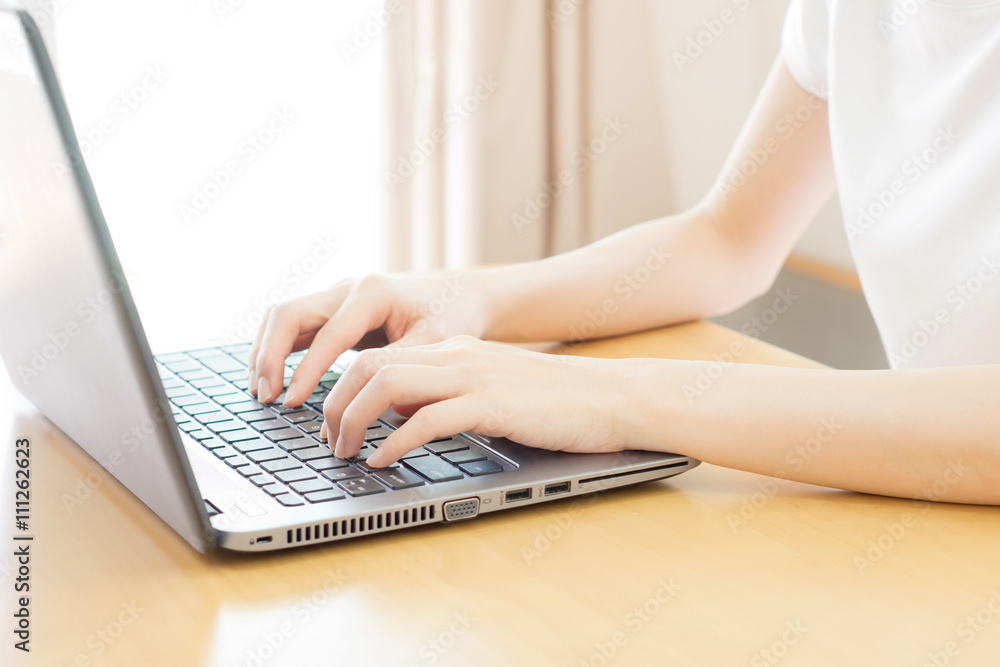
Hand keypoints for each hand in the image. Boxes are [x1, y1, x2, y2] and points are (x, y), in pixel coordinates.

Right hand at [247, 273, 485, 404]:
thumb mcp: (437, 341)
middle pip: (288, 313)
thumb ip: (402, 365)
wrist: (460, 293)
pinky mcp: (335, 310)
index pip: (327, 335)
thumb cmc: (452, 315)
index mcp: (372, 294)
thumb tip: (372, 401)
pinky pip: (295, 325)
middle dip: (269, 355)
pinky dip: (277, 349)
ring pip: (283, 316)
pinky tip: (272, 378)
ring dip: (265, 352)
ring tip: (261, 392)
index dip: (306, 370)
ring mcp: (338, 296)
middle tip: (266, 396)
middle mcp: (348, 288)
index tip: (291, 402)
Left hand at [321, 335, 632, 466]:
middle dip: (333, 404)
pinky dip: (394, 442)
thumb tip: (401, 415)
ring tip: (345, 452)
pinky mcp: (491, 405)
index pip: (378, 356)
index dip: (342, 389)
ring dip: (352, 420)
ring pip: (386, 385)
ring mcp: (473, 377)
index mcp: (454, 350)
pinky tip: (382, 461)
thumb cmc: (555, 403)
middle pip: (369, 365)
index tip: (331, 421)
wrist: (613, 396)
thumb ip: (448, 395)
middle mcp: (456, 356)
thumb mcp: (492, 389)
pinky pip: (426, 419)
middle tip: (326, 441)